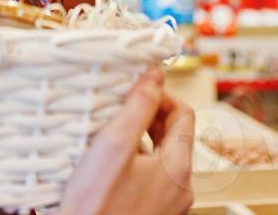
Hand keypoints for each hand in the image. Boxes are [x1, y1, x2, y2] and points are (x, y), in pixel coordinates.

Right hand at [59, 68, 195, 214]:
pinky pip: (150, 181)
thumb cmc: (93, 206)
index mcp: (177, 169)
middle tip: (121, 107)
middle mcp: (180, 190)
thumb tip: (156, 75)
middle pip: (174, 138)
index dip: (161, 94)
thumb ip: (138, 107)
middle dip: (149, 117)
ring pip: (161, 160)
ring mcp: (167, 207)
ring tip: (110, 134)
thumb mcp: (113, 146)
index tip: (135, 88)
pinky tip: (108, 166)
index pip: (184, 114)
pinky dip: (134, 165)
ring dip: (140, 141)